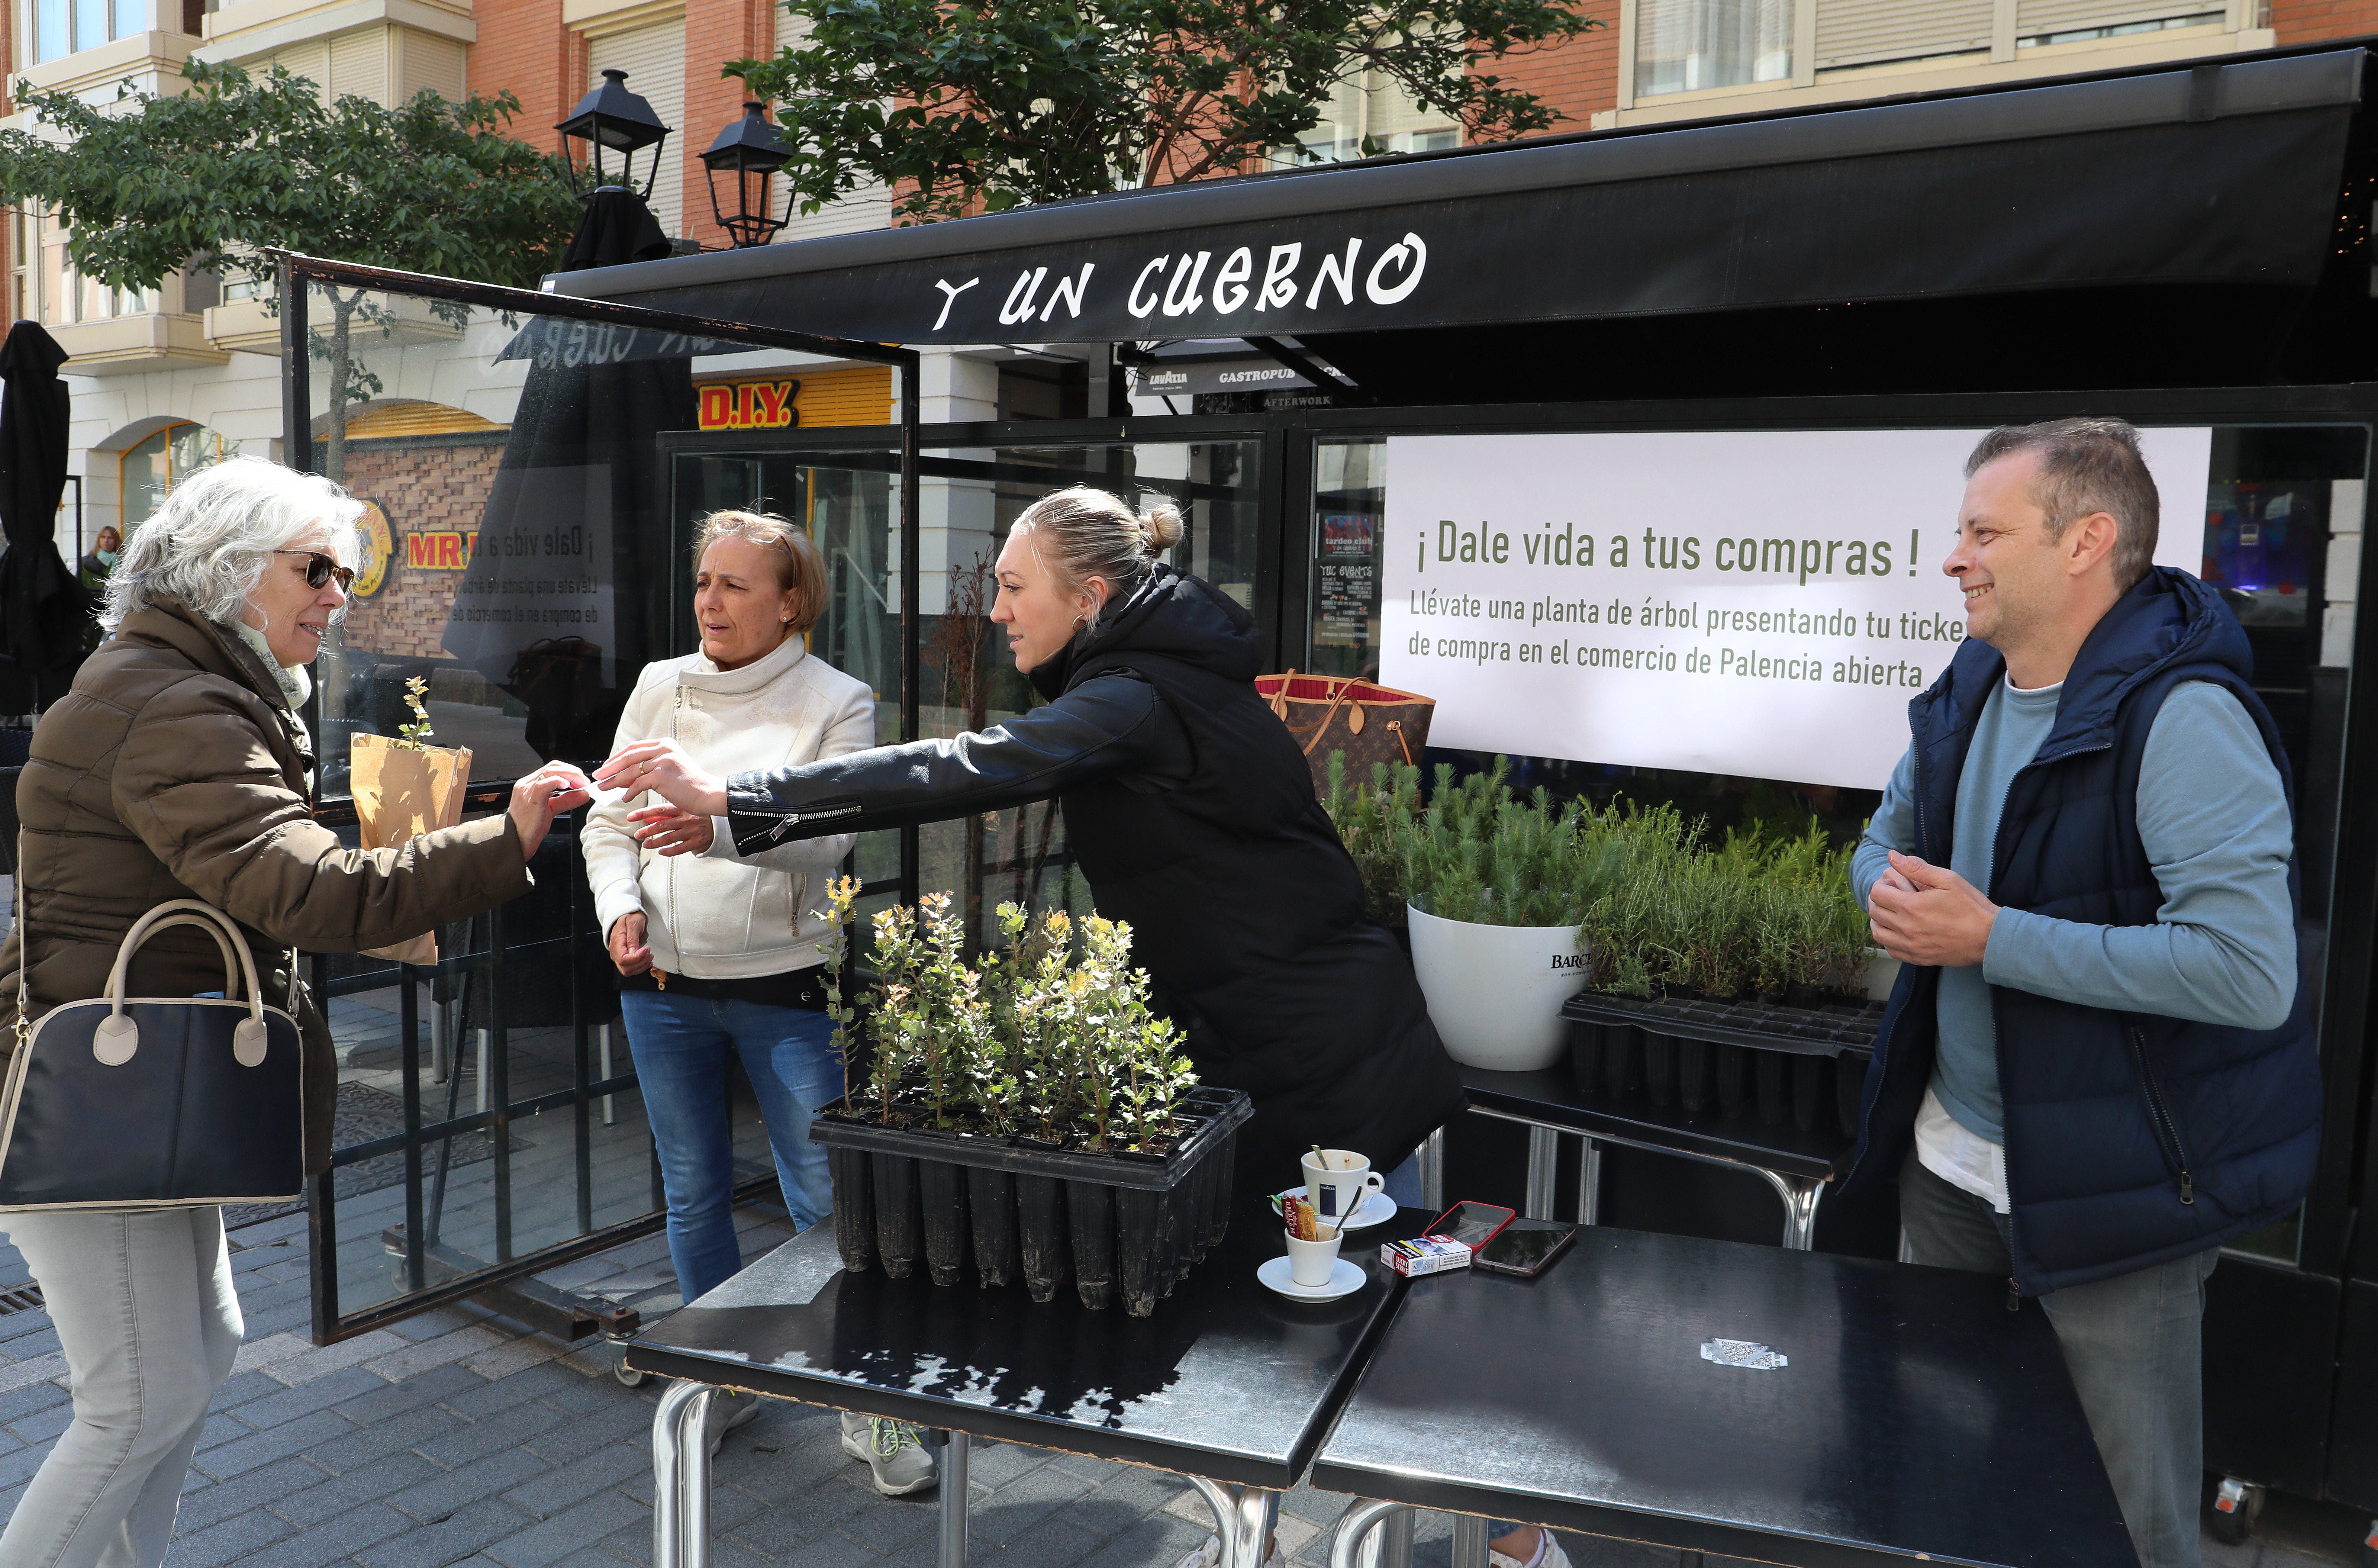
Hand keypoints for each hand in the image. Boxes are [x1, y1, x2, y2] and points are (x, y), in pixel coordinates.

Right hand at [509, 762, 594, 860]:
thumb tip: (584, 794)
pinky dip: (557, 781)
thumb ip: (566, 800)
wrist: (515, 842)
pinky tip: (567, 786)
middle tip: (584, 782)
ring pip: (549, 772)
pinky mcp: (530, 800)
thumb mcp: (551, 810)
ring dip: (570, 775)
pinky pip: (543, 784)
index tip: (582, 780)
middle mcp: (526, 784)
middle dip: (572, 771)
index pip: (552, 768)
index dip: (569, 771)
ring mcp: (526, 790)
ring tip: (580, 784)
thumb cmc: (528, 827)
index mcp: (530, 784)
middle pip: (552, 767)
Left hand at [596, 739, 727, 817]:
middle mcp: (663, 748)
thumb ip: (649, 767)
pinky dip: (629, 792)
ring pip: (631, 770)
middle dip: (610, 767)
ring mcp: (662, 761)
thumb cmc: (689, 784)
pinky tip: (624, 798)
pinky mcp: (661, 775)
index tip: (606, 766)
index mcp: (665, 743)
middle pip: (629, 756)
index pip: (634, 747)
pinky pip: (638, 784)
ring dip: (614, 780)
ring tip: (604, 788)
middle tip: (598, 776)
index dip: (617, 757)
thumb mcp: (669, 768)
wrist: (707, 793)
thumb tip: (623, 776)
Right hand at [608, 911, 652, 976]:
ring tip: (649, 956)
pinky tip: (646, 961)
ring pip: (628, 971)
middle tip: (650, 953)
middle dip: (641, 963)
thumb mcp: (633, 923)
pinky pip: (631, 969)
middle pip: (625, 968)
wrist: (627, 915)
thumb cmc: (629, 917)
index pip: (623, 959)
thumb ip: (632, 938)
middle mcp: (615, 951)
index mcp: (616, 941)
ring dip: (642, 966)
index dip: (637, 958)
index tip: (647, 949)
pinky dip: (641, 967)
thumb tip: (633, 952)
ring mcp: (619, 956)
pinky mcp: (624, 959)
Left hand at [631, 804, 714, 857]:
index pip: (659, 810)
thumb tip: (646, 817)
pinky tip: (661, 852)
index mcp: (682, 808)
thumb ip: (665, 815)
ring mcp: (692, 831)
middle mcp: (687, 819)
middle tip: (638, 834)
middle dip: (647, 830)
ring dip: (655, 842)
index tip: (631, 817)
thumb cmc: (697, 818)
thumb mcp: (682, 812)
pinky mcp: (697, 842)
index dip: (644, 813)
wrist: (720, 826)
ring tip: (646, 844)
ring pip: (669, 838)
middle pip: (662, 825)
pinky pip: (680, 848)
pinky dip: (669, 851)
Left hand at [1867, 850, 1997, 966]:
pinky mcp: (1917, 958)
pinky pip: (1890, 950)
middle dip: (1880, 900)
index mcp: (1911, 906)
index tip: (1894, 884)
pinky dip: (1888, 939)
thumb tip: (1892, 856)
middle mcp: (1906, 928)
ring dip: (1879, 920)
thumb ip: (1916, 868)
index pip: (1877, 893)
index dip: (1882, 884)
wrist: (1988, 938)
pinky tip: (1898, 931)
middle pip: (1875, 911)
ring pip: (1878, 932)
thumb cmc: (1971, 907)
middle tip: (1893, 895)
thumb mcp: (1947, 880)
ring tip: (1892, 912)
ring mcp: (1910, 945)